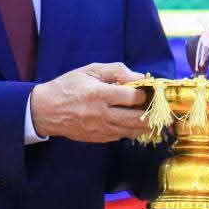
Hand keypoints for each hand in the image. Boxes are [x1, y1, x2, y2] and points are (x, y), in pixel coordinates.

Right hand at [29, 62, 148, 142]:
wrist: (46, 110)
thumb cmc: (68, 86)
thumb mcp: (90, 70)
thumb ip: (116, 70)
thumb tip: (140, 77)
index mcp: (99, 94)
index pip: (132, 97)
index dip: (145, 94)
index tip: (150, 90)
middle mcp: (101, 113)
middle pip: (136, 118)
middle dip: (152, 113)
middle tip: (162, 109)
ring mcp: (100, 128)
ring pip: (131, 131)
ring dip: (146, 125)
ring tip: (156, 119)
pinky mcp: (98, 138)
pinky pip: (121, 137)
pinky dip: (132, 131)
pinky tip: (138, 125)